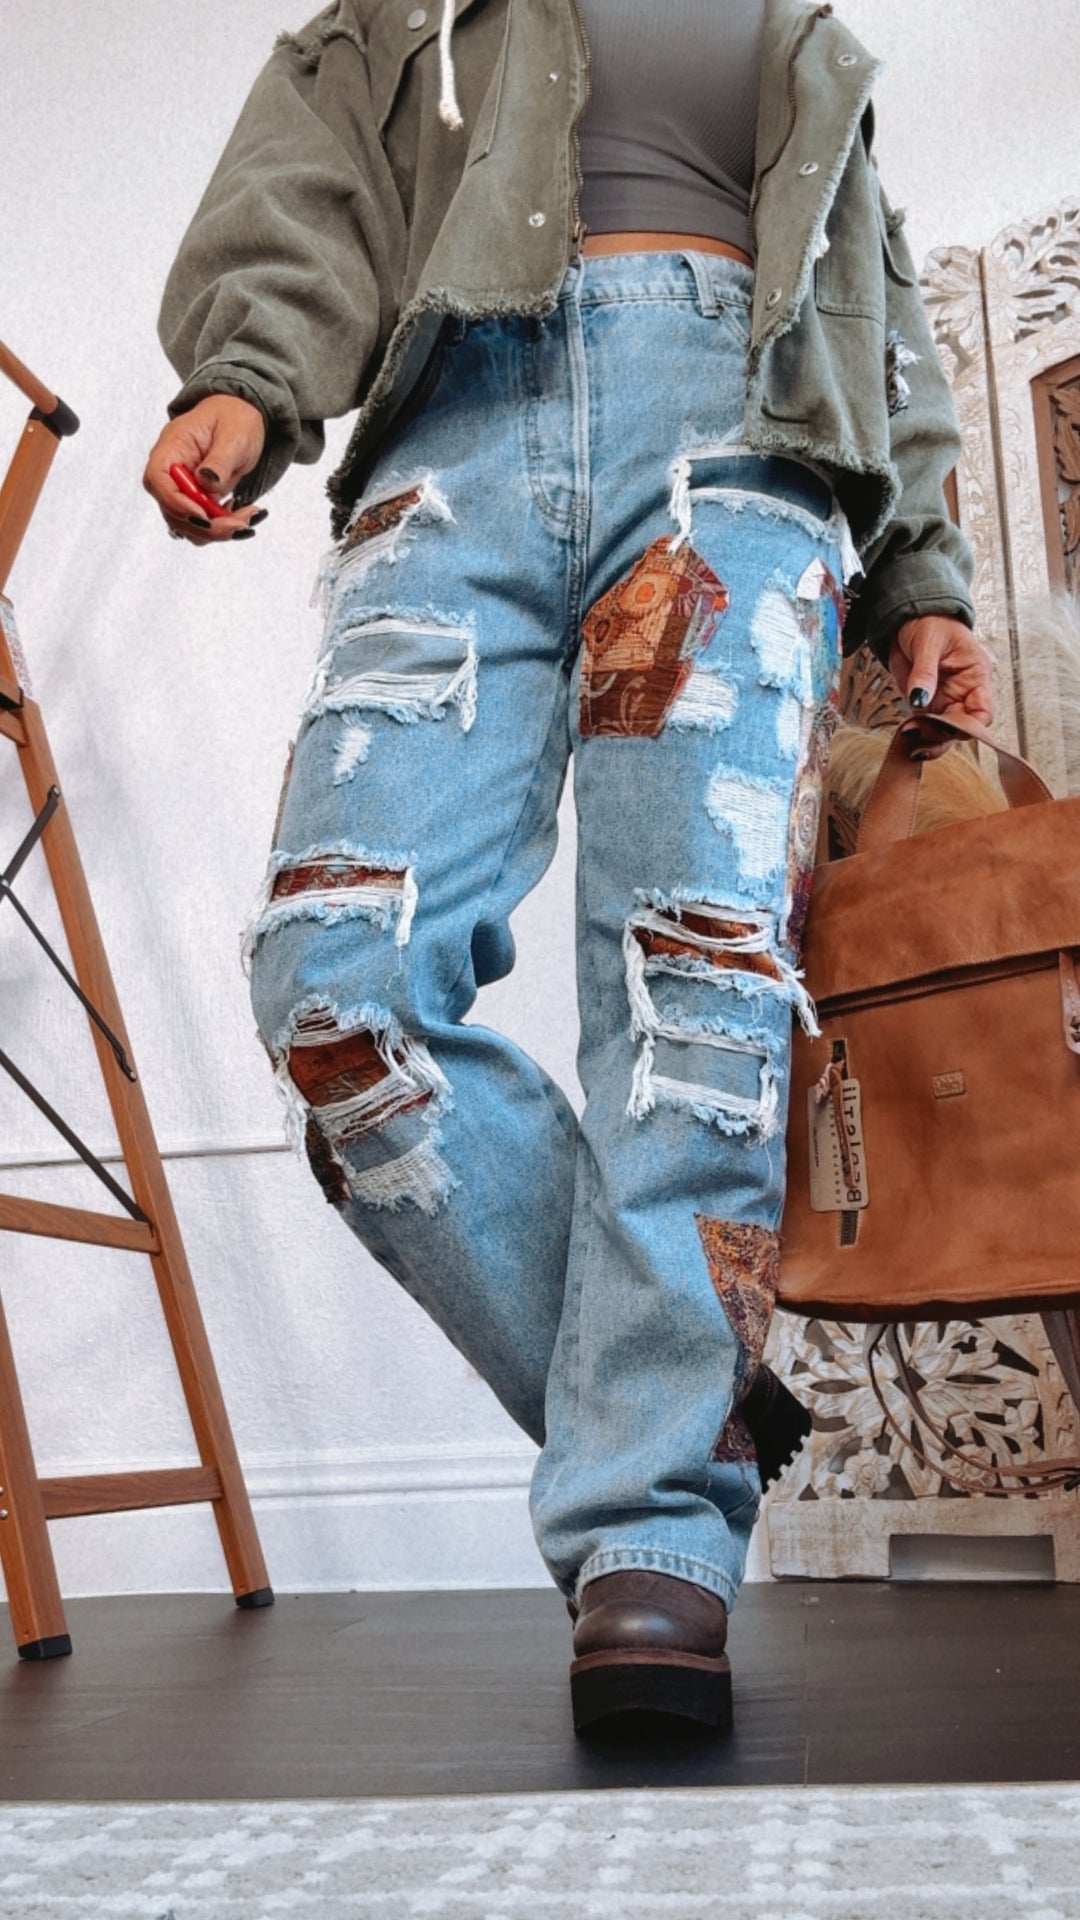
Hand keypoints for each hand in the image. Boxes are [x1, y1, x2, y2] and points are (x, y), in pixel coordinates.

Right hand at [143, 393, 266, 545]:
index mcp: (171, 448)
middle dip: (207, 526)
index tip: (204, 516)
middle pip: (172, 511)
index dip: (176, 503)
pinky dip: (223, 528)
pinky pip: (203, 525)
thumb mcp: (233, 435)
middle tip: (241, 525)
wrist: (240, 419)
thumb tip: (207, 482)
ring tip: (248, 516)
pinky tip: (242, 514)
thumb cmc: (233, 419)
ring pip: (188, 525)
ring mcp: (182, 490)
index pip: (157, 480)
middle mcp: (170, 473)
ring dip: (218, 531)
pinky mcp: (196, 502)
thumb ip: (219, 460)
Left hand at [888, 615, 994, 758]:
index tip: (948, 729)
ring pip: (942, 734)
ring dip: (927, 740)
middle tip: (916, 730)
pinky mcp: (925, 704)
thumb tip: (920, 699)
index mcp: (975, 677)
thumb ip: (925, 672)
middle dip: (941, 735)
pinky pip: (924, 728)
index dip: (969, 727)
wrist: (911, 618)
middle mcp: (963, 694)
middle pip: (961, 729)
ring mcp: (943, 701)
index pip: (982, 713)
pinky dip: (915, 736)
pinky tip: (904, 738)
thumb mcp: (929, 643)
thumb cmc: (930, 623)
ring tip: (908, 737)